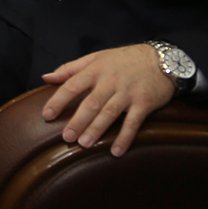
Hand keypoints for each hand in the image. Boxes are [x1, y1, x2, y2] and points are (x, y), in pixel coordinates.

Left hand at [41, 44, 177, 154]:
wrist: (161, 59)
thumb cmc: (124, 59)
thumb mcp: (96, 58)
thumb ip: (70, 68)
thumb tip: (46, 77)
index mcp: (95, 70)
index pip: (72, 85)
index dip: (58, 100)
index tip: (47, 115)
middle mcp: (110, 81)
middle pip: (91, 103)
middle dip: (78, 121)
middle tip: (67, 137)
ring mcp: (128, 93)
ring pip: (109, 113)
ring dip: (97, 129)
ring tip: (84, 144)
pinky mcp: (144, 103)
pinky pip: (133, 122)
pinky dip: (125, 137)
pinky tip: (116, 151)